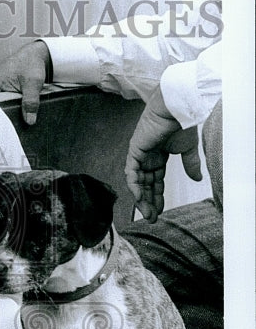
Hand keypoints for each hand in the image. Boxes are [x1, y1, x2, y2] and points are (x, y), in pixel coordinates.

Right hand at [0, 41, 50, 123]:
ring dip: (2, 116)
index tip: (2, 130)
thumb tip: (29, 121)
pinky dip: (4, 111)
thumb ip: (31, 101)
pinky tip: (11, 118)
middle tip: (9, 131)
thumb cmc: (30, 64)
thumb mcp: (33, 83)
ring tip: (10, 127)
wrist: (33, 56)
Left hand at [125, 87, 201, 222]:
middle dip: (149, 202)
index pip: (156, 181)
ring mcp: (139, 155)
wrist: (176, 110)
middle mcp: (147, 157)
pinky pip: (131, 173)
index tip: (160, 211)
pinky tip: (139, 199)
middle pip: (146, 184)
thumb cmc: (181, 124)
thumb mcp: (187, 150)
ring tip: (147, 214)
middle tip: (152, 218)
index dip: (158, 196)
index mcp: (158, 156)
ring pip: (138, 182)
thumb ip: (190, 165)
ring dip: (142, 199)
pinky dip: (135, 186)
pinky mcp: (134, 151)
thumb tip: (198, 179)